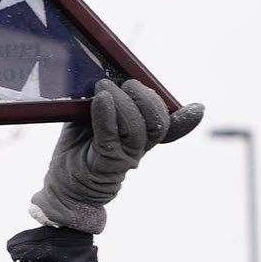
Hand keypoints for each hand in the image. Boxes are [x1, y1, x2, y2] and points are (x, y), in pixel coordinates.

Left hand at [30, 78, 203, 233]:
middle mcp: (139, 148)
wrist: (63, 185)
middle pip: (157, 121)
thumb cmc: (78, 147)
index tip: (197, 109)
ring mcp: (125, 158)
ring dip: (122, 101)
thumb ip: (109, 100)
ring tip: (103, 88)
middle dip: (144, 96)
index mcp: (141, 136)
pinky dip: (106, 113)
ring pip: (138, 126)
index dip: (185, 119)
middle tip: (123, 83)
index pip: (169, 125)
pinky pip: (111, 135)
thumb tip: (111, 76)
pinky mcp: (106, 164)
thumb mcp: (93, 117)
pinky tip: (101, 99)